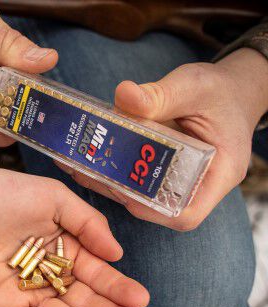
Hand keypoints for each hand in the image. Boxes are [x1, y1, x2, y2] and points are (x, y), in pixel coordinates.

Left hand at [0, 170, 149, 306]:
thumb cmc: (8, 195)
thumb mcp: (56, 199)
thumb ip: (89, 224)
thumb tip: (117, 254)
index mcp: (64, 248)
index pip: (97, 273)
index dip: (119, 287)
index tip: (141, 300)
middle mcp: (49, 273)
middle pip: (85, 301)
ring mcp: (28, 293)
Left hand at [58, 48, 267, 229]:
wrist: (230, 91)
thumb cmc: (221, 91)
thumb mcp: (194, 86)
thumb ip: (161, 94)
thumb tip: (123, 96)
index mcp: (219, 174)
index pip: (187, 215)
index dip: (153, 212)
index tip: (125, 193)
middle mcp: (199, 185)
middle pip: (157, 207)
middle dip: (121, 193)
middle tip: (90, 173)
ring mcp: (181, 180)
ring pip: (145, 194)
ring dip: (113, 182)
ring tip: (81, 165)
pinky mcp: (167, 170)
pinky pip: (142, 177)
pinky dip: (119, 169)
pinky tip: (94, 154)